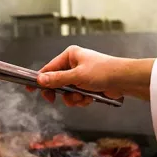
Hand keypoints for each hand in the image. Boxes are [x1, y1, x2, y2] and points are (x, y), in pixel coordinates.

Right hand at [26, 45, 153, 106]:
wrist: (125, 80)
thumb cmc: (104, 72)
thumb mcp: (77, 76)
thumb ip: (57, 79)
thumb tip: (40, 80)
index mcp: (70, 56)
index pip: (49, 68)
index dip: (40, 80)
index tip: (31, 89)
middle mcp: (74, 64)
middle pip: (57, 82)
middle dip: (61, 92)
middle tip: (55, 99)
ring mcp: (81, 75)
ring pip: (67, 91)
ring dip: (72, 98)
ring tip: (81, 97)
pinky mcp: (87, 85)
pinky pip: (76, 95)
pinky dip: (81, 99)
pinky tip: (89, 99)